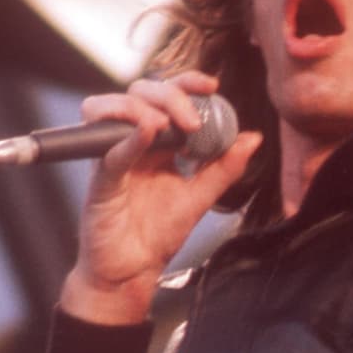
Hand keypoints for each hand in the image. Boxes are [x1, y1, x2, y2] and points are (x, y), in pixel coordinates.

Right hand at [58, 73, 261, 324]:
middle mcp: (130, 142)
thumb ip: (225, 167)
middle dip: (170, 95)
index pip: (166, 94)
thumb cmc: (157, 234)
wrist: (134, 271)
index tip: (212, 86)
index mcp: (155, 142)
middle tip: (193, 122)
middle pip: (139, 92)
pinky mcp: (100, 180)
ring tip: (164, 124)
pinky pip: (109, 152)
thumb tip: (253, 137)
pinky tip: (147, 132)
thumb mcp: (201, 196)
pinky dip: (127, 138)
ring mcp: (111, 157)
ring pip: (109, 107)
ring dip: (139, 106)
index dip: (186, 81)